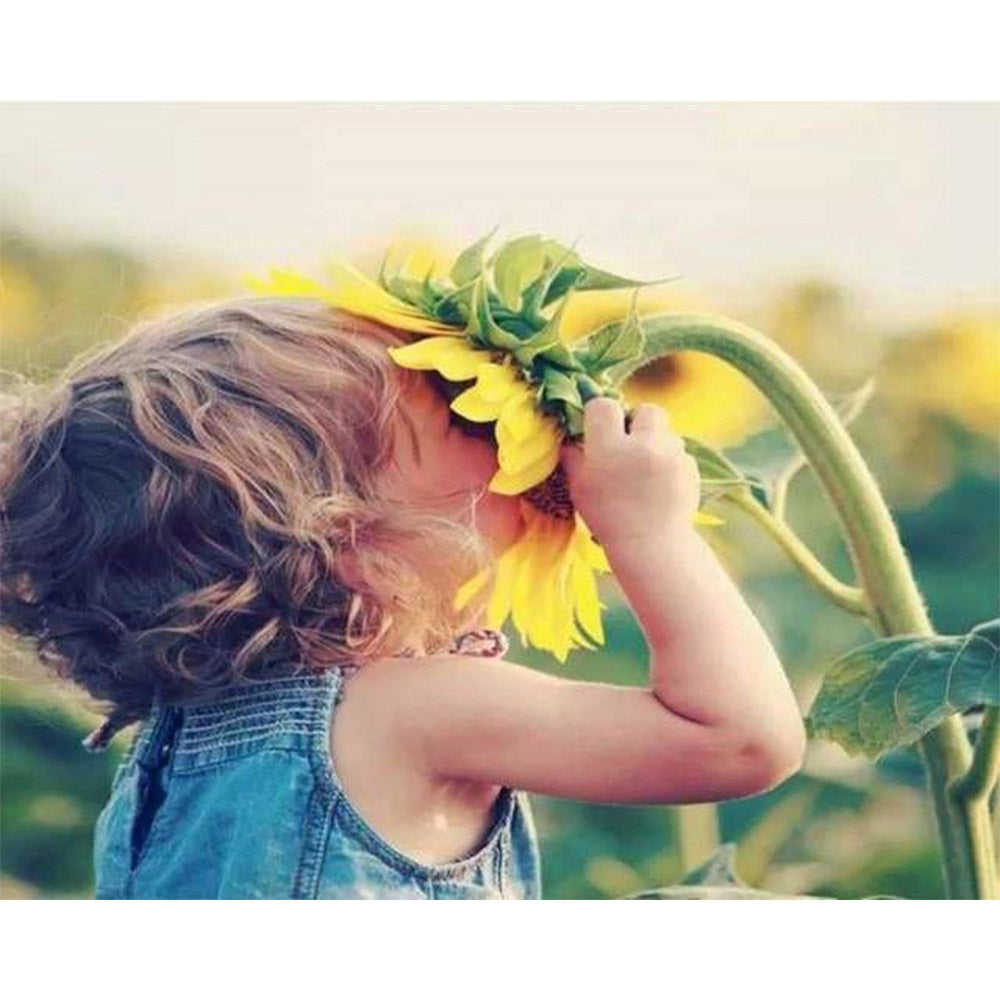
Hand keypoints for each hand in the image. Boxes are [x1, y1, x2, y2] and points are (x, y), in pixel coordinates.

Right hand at [561, 398, 699, 543]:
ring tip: (646, 470)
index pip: (604, 405)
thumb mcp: (580, 488)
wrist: (651, 546)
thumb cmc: (607, 518)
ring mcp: (671, 454)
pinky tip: (661, 485)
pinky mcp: (690, 467)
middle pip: (645, 409)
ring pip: (666, 431)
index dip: (600, 415)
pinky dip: (671, 462)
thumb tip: (570, 438)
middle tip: (629, 446)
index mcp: (610, 447)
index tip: (600, 431)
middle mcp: (643, 444)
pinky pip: (680, 452)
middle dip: (638, 422)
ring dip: (656, 442)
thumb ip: (574, 457)